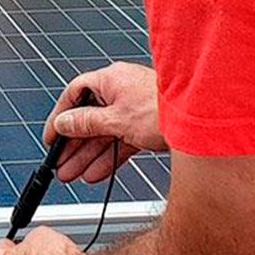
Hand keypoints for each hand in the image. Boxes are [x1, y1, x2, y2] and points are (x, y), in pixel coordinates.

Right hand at [45, 62, 165, 183]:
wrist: (202, 120)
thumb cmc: (164, 108)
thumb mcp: (116, 120)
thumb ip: (86, 123)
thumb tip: (64, 123)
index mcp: (110, 79)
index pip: (74, 95)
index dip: (59, 117)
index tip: (52, 137)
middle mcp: (120, 90)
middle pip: (88, 118)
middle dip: (73, 145)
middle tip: (60, 164)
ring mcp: (133, 108)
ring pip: (103, 133)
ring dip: (87, 155)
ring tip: (73, 174)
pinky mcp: (145, 124)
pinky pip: (119, 141)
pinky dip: (108, 157)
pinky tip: (97, 172)